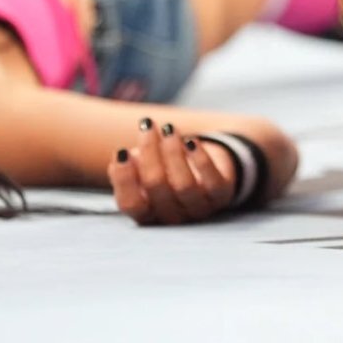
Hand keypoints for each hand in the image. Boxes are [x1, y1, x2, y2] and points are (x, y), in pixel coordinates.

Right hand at [108, 117, 235, 225]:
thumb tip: (124, 157)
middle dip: (149, 152)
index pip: (130, 204)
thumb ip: (130, 167)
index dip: (123, 179)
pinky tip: (191, 141)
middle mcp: (172, 216)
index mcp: (147, 214)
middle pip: (156, 187)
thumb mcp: (145, 169)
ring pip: (183, 184)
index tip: (121, 151)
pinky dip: (200, 159)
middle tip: (148, 126)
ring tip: (169, 129)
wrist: (206, 169)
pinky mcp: (221, 195)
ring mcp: (198, 208)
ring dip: (173, 152)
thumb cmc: (166, 170)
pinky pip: (212, 181)